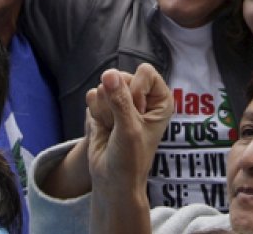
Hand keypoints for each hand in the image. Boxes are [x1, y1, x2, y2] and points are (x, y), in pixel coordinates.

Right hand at [84, 65, 173, 191]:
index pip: (145, 72)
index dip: (136, 91)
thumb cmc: (130, 159)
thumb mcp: (129, 129)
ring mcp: (121, 99)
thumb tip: (108, 74)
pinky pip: (92, 96)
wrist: (111, 180)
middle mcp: (142, 96)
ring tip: (114, 129)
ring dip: (105, 111)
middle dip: (117, 102)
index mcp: (159, 98)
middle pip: (121, 76)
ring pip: (104, 86)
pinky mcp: (103, 106)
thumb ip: (120, 100)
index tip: (137, 115)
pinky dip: (95, 114)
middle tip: (123, 126)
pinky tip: (104, 128)